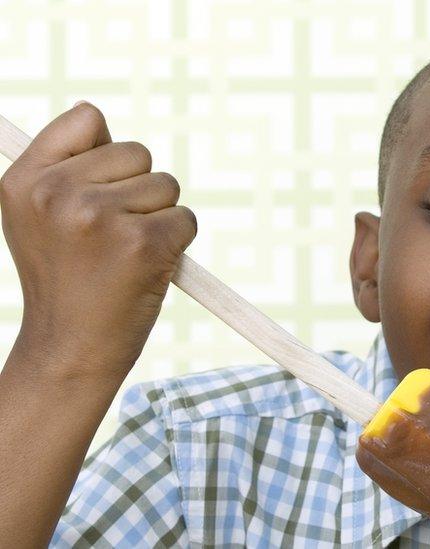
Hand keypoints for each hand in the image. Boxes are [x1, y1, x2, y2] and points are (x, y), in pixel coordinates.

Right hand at [0, 102, 196, 380]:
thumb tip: (96, 114)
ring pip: (166, 185)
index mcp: (25, 181)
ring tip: (125, 254)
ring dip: (159, 217)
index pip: (87, 118)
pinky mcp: (143, 243)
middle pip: (136, 152)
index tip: (95, 191)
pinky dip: (177, 242)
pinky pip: (186, 219)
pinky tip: (146, 268)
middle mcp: (57, 193)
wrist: (71, 349)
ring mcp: (100, 217)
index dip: (105, 152)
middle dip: (138, 189)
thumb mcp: (36, 216)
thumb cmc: (65, 279)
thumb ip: (61, 165)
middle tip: (111, 236)